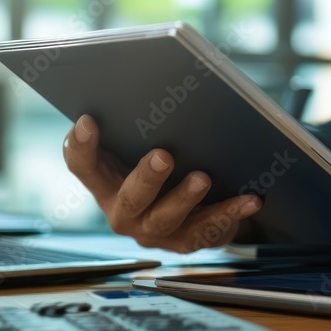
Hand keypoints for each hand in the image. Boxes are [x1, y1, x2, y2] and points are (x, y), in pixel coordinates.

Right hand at [63, 115, 261, 251]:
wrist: (193, 213)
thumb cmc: (166, 170)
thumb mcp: (143, 151)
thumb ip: (139, 132)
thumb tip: (157, 89)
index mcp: (106, 184)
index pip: (83, 166)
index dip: (81, 146)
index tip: (88, 120)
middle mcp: (125, 213)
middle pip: (130, 198)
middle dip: (146, 178)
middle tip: (163, 155)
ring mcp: (155, 231)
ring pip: (167, 218)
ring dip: (186, 198)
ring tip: (203, 178)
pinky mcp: (187, 241)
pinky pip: (209, 229)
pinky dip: (231, 212)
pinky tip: (250, 200)